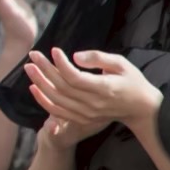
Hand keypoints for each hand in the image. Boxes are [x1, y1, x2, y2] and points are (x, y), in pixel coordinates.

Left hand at [25, 47, 160, 144]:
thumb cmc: (132, 81)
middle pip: (62, 87)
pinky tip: (33, 87)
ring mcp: (86, 114)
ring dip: (40, 83)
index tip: (54, 50)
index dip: (61, 64)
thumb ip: (98, 58)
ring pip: (56, 100)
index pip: (75, 78)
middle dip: (44, 70)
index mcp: (104, 89)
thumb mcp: (121, 64)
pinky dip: (43, 100)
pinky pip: (57, 112)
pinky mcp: (81, 119)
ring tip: (29, 67)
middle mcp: (93, 103)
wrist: (140, 109)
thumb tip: (75, 56)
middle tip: (33, 55)